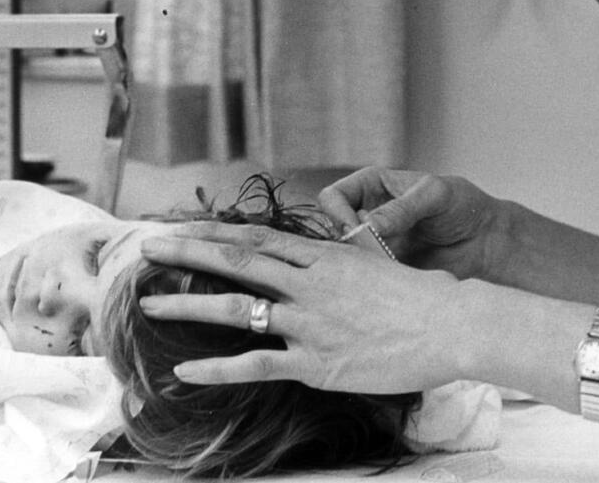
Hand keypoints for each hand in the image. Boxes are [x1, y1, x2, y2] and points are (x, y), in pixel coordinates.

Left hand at [138, 223, 469, 393]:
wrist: (452, 323)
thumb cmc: (422, 297)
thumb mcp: (375, 264)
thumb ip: (338, 265)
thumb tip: (316, 261)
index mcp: (322, 256)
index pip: (257, 237)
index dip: (215, 232)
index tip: (183, 227)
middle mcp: (308, 283)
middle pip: (235, 260)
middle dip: (186, 253)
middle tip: (146, 250)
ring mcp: (308, 322)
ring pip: (235, 308)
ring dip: (187, 305)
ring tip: (148, 305)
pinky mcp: (315, 361)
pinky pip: (256, 364)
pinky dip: (217, 368)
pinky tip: (185, 372)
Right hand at [318, 167, 493, 277]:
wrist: (485, 241)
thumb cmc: (462, 206)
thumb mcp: (434, 196)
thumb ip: (401, 208)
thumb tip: (369, 225)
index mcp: (370, 187)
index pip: (332, 197)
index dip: (337, 213)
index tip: (355, 230)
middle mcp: (365, 215)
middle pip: (332, 231)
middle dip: (346, 244)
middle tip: (371, 255)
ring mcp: (373, 245)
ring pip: (346, 258)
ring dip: (361, 266)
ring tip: (390, 268)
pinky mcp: (384, 270)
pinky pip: (366, 278)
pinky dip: (373, 282)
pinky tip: (395, 282)